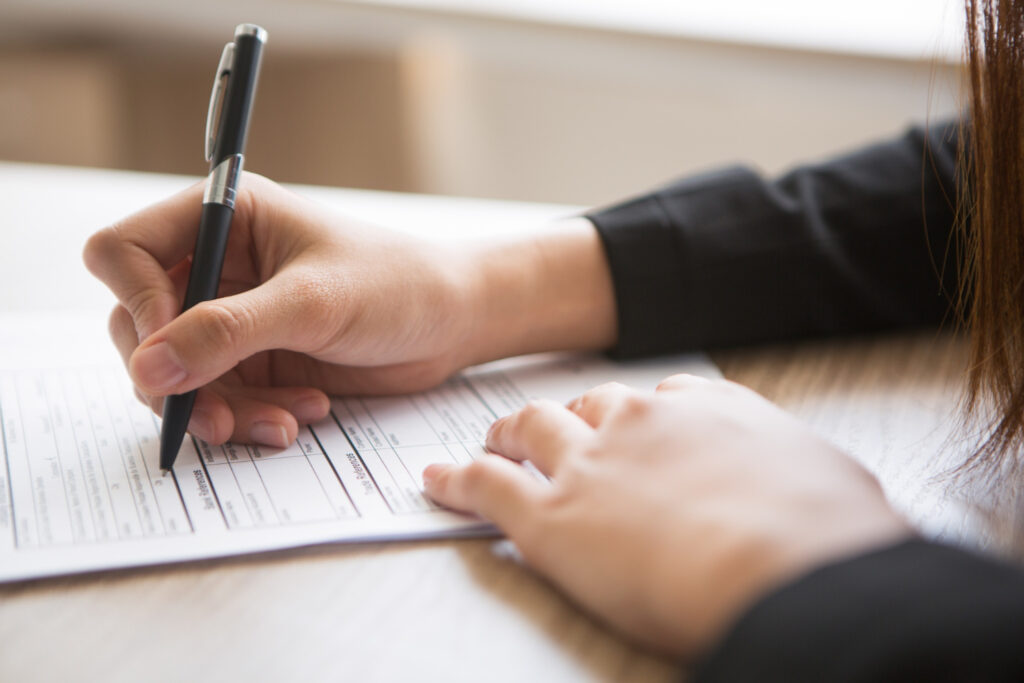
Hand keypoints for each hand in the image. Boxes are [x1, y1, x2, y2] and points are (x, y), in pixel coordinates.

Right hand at [83, 174, 614, 447]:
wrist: (453, 323)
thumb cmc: (397, 285)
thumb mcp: (313, 304)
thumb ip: (228, 332)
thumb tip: (147, 368)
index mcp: (223, 218)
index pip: (123, 252)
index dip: (136, 303)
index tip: (171, 351)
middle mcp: (217, 266)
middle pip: (138, 325)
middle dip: (178, 377)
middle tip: (214, 415)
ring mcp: (231, 317)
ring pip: (176, 374)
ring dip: (219, 409)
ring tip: (281, 422)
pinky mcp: (254, 360)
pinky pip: (218, 400)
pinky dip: (249, 417)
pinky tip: (300, 415)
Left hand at [423, 374, 910, 658]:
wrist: (783, 568)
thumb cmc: (825, 537)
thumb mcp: (839, 489)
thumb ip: (811, 483)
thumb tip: (829, 501)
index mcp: (711, 411)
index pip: (660, 398)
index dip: (637, 413)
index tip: (630, 424)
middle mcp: (644, 424)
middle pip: (589, 404)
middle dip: (568, 415)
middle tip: (551, 429)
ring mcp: (591, 464)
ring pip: (531, 428)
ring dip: (508, 432)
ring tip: (493, 440)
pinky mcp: (550, 517)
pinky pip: (486, 487)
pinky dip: (455, 481)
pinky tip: (434, 480)